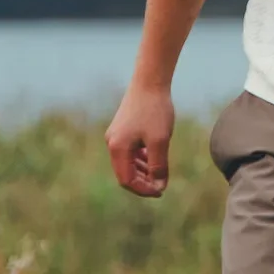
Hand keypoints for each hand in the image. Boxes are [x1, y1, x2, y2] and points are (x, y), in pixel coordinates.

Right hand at [106, 81, 175, 195]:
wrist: (150, 82)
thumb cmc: (155, 110)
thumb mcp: (160, 141)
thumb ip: (159, 166)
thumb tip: (159, 186)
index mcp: (118, 148)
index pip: (127, 180)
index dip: (143, 189)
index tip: (161, 191)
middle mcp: (112, 143)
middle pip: (125, 173)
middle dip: (143, 182)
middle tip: (161, 186)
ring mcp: (116, 136)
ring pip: (128, 163)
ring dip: (143, 171)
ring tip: (160, 174)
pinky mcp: (122, 129)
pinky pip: (130, 152)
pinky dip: (142, 159)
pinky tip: (155, 158)